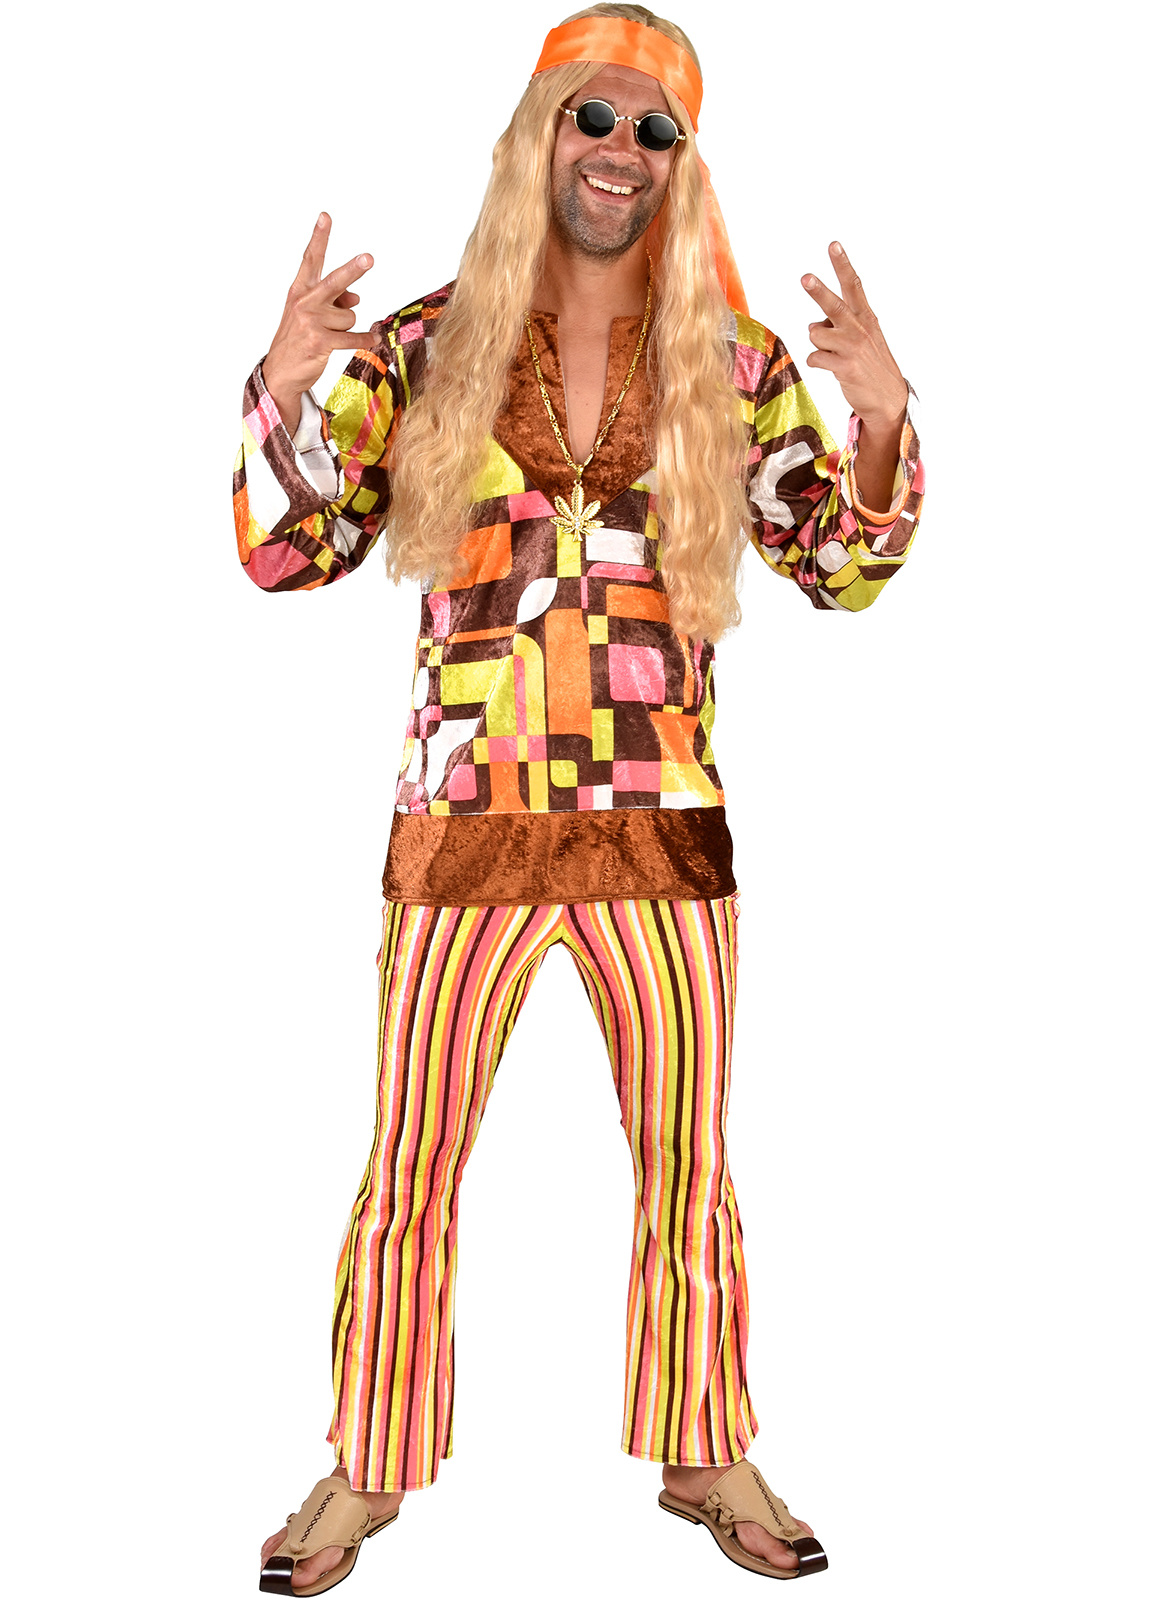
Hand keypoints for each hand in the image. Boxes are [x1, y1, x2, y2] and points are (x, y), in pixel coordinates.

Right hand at [262, 212, 374, 405]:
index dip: (319, 237)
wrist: (281, 371)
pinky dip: (366, 339)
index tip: (326, 217)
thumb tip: (357, 298)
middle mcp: (304, 302)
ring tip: (331, 336)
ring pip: (350, 317)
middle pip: (335, 281)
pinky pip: (353, 337)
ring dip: (347, 327)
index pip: (311, 259)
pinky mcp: (319, 341)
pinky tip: (372, 340)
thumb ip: (334, 301)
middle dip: (353, 270)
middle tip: (369, 258)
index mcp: (300, 290)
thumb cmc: (299, 338)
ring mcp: (310, 321)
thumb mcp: (310, 314)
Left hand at [801, 242, 907, 428]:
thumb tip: (814, 324)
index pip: (853, 285)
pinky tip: (831, 367)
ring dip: (817, 342)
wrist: (888, 399)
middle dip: (818, 291)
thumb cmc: (871, 366)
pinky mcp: (845, 367)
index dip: (842, 264)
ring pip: (816, 333)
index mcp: (866, 317)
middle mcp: (859, 329)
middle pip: (834, 305)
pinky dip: (817, 362)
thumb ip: (840, 326)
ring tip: (833, 353)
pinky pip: (815, 357)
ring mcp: (853, 348)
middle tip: (805, 277)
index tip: (833, 245)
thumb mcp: (864, 339)